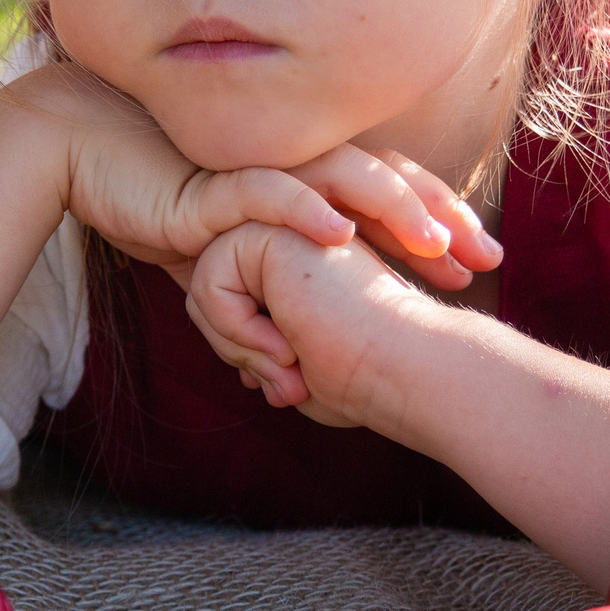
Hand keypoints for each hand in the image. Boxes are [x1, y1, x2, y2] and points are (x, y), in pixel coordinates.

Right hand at [0, 63, 481, 280]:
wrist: (81, 155)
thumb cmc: (156, 200)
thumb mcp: (232, 248)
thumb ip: (275, 272)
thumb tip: (311, 327)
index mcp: (303, 171)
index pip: (387, 192)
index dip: (436, 221)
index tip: (481, 262)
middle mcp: (291, 160)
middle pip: (384, 181)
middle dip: (438, 219)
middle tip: (484, 256)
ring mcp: (255, 165)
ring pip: (340, 179)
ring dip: (392, 210)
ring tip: (433, 242)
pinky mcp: (212, 180)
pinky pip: (266, 192)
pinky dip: (305, 210)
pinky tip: (340, 233)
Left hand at [183, 221, 431, 430]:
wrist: (403, 366)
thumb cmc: (365, 377)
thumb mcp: (302, 369)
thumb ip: (270, 355)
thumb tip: (245, 370)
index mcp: (309, 261)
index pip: (238, 307)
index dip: (253, 357)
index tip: (296, 389)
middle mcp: (297, 233)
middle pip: (215, 295)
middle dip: (237, 352)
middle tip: (288, 386)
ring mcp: (286, 221)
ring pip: (206, 289)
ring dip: (238, 346)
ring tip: (291, 363)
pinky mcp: (273, 224)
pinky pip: (210, 282)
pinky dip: (235, 328)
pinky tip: (286, 343)